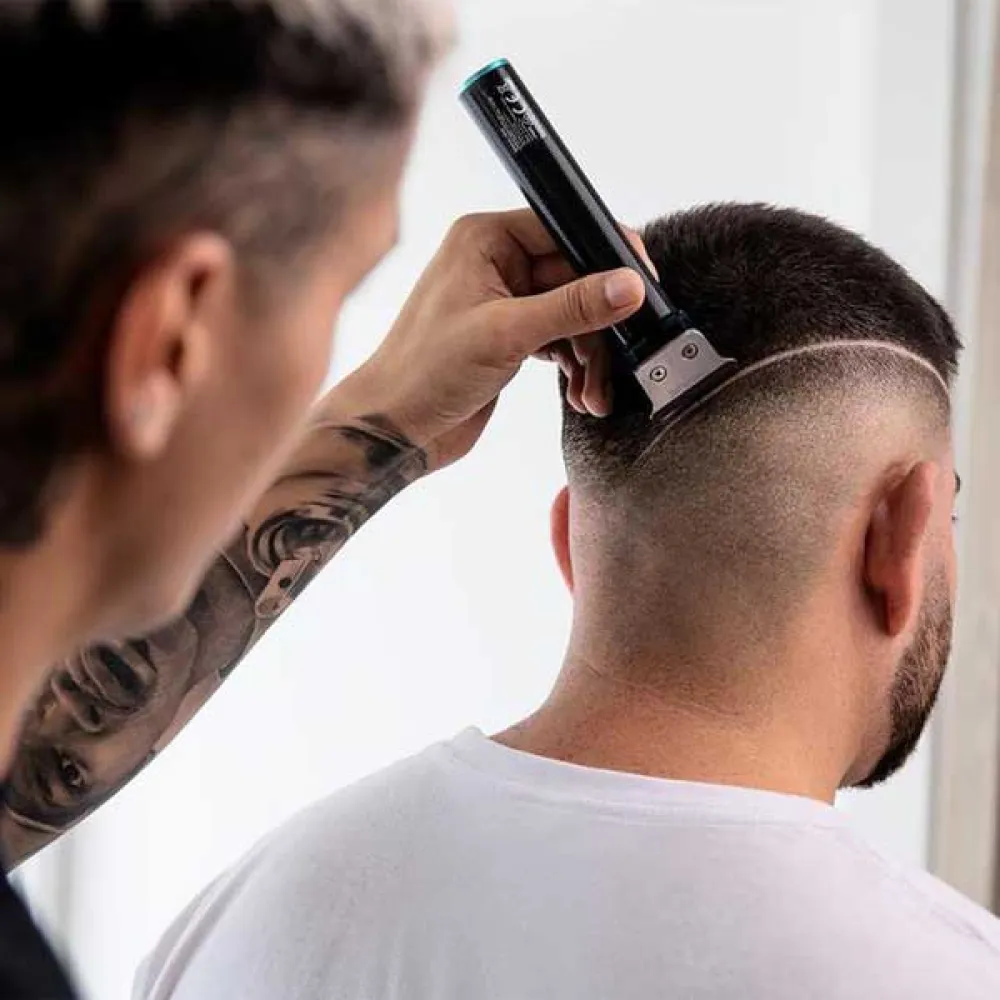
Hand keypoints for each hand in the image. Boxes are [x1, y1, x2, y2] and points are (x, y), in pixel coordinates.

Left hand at [346, 209, 652, 470]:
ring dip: (591, 354)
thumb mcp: (505, 333)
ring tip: (594, 392)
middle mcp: (496, 263)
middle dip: (599, 324)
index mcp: (485, 239)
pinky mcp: (511, 337)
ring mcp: (505, 301)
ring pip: (573, 314)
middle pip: (576, 278)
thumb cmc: (424, 371)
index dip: (607, 256)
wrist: (394, 429)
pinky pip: (561, 340)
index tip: (642, 285)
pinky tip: (581, 394)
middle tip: (618, 361)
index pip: (564, 228)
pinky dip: (576, 366)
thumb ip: (572, 307)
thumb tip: (629, 285)